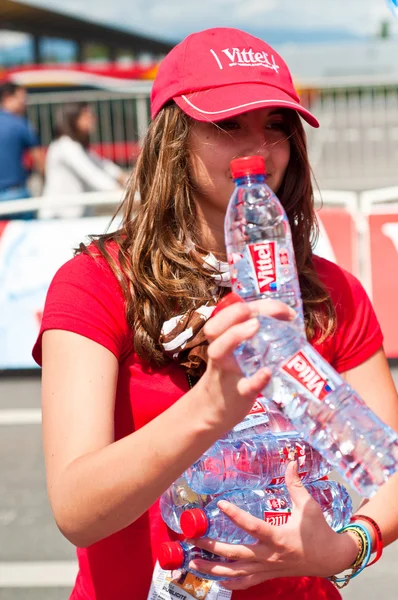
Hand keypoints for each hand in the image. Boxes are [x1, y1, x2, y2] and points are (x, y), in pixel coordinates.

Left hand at [186, 462, 358, 589]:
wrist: (331, 558)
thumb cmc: (319, 531)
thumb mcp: (309, 506)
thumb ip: (296, 484)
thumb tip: (291, 462)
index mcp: (278, 537)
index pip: (252, 526)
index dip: (235, 515)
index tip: (220, 504)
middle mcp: (269, 555)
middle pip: (236, 554)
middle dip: (212, 547)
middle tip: (194, 539)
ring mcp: (268, 568)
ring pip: (236, 572)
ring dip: (213, 569)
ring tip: (194, 562)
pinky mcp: (269, 575)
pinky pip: (247, 582)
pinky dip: (230, 582)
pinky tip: (216, 578)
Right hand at [196, 295, 295, 432]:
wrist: (212, 411)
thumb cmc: (232, 375)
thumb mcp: (236, 352)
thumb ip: (253, 336)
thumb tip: (288, 323)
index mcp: (223, 338)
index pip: (232, 313)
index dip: (259, 305)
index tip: (286, 311)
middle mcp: (220, 352)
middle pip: (216, 326)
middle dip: (236, 312)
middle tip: (260, 314)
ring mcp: (226, 372)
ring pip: (219, 349)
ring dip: (236, 334)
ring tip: (256, 326)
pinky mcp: (237, 395)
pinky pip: (244, 386)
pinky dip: (256, 379)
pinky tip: (267, 372)